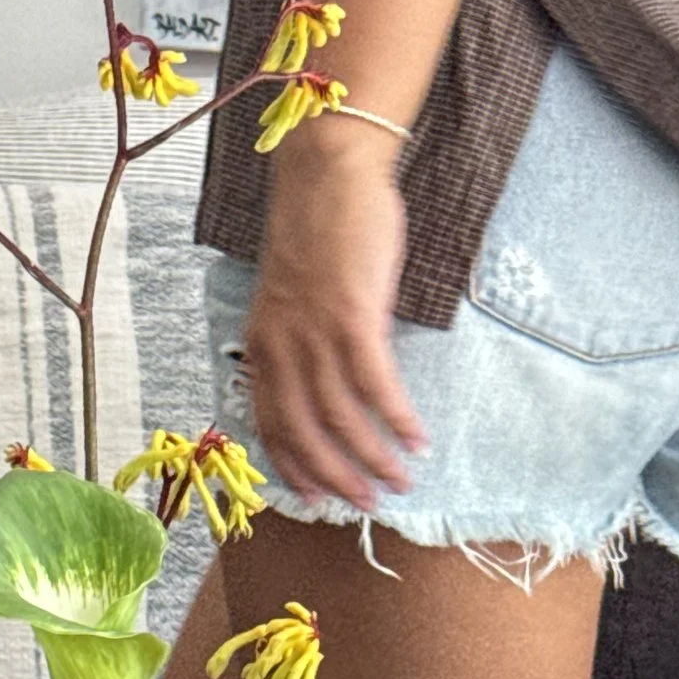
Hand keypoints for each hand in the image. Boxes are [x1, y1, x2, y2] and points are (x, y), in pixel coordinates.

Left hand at [240, 131, 429, 509]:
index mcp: (262, 343)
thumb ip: (302, 339)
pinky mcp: (352, 317)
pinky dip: (396, 419)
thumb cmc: (320, 230)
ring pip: (340, 417)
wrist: (329, 174)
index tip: (317, 498)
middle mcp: (281, 345)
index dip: (294, 466)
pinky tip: (415, 438)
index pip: (269, 423)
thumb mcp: (295, 295)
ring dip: (371, 458)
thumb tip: (331, 383)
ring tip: (399, 480)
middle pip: (305, 432)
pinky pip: (375, 385)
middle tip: (367, 504)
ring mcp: (315, 333)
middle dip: (337, 477)